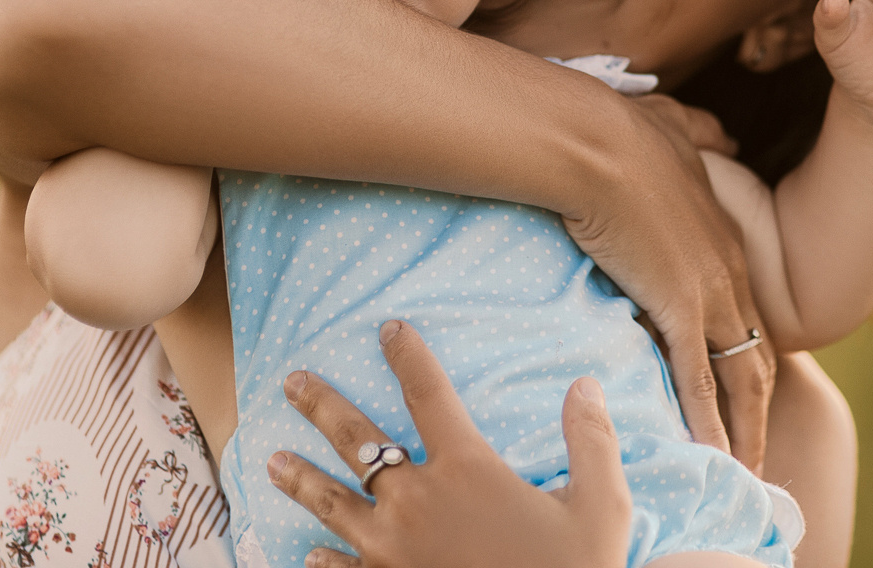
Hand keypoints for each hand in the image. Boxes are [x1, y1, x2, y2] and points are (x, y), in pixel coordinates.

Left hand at [269, 320, 630, 567]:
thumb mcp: (600, 506)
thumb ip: (591, 442)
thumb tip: (585, 385)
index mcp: (467, 470)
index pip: (429, 394)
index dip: (407, 355)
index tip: (388, 328)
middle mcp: (418, 502)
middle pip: (359, 440)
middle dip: (322, 406)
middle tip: (293, 381)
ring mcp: (393, 551)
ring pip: (333, 504)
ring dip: (301, 479)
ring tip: (272, 460)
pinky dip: (322, 563)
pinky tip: (308, 555)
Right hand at [561, 98, 774, 471]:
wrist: (595, 142)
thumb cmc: (617, 131)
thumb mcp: (671, 125)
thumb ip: (697, 130)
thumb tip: (718, 131)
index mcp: (722, 236)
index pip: (743, 309)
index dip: (744, 349)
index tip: (741, 388)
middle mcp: (728, 268)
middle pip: (756, 352)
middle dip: (757, 407)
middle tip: (754, 450)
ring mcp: (710, 290)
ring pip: (741, 377)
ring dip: (743, 429)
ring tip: (743, 470)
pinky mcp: (680, 306)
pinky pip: (701, 379)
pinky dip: (710, 423)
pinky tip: (714, 455)